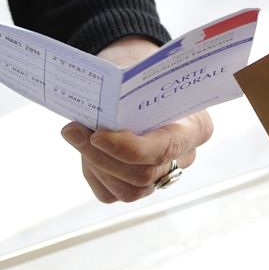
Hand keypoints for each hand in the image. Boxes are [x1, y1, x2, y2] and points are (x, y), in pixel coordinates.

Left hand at [61, 37, 214, 202]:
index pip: (164, 149)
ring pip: (128, 191)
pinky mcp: (138, 187)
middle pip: (144, 175)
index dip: (129, 149)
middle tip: (73, 131)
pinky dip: (94, 174)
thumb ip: (123, 95)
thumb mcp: (136, 75)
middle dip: (102, 156)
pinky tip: (85, 151)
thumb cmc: (138, 75)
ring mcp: (163, 176)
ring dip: (95, 165)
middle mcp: (183, 158)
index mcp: (195, 129)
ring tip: (76, 137)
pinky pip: (112, 194)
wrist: (133, 83)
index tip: (97, 136)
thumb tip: (93, 112)